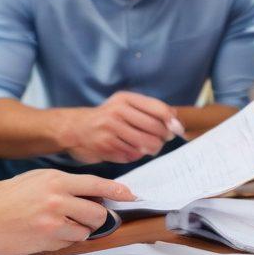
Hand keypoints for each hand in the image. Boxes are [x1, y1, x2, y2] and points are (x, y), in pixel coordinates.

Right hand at [0, 169, 134, 254]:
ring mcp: (53, 218)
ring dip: (78, 231)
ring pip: (86, 229)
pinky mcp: (48, 237)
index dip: (117, 191)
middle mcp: (57, 196)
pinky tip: (45, 234)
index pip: (96, 184)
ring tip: (57, 226)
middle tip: (83, 220)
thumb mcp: (34, 181)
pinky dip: (64, 241)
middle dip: (95, 219)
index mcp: (55, 179)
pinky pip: (70, 242)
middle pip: (97, 212)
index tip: (131, 195)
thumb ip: (62, 185)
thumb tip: (92, 194)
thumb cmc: (7, 201)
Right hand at [53, 91, 183, 163]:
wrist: (75, 128)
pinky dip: (136, 155)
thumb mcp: (124, 105)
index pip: (157, 109)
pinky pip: (132, 155)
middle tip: (163, 140)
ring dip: (152, 149)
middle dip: (163, 137)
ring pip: (145, 144)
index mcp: (125, 99)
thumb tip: (175, 119)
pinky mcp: (105, 146)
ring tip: (150, 148)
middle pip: (154, 128)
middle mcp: (117, 111)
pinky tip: (132, 150)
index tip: (178, 130)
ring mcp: (110, 129)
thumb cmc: (107, 117)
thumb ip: (149, 109)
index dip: (172, 121)